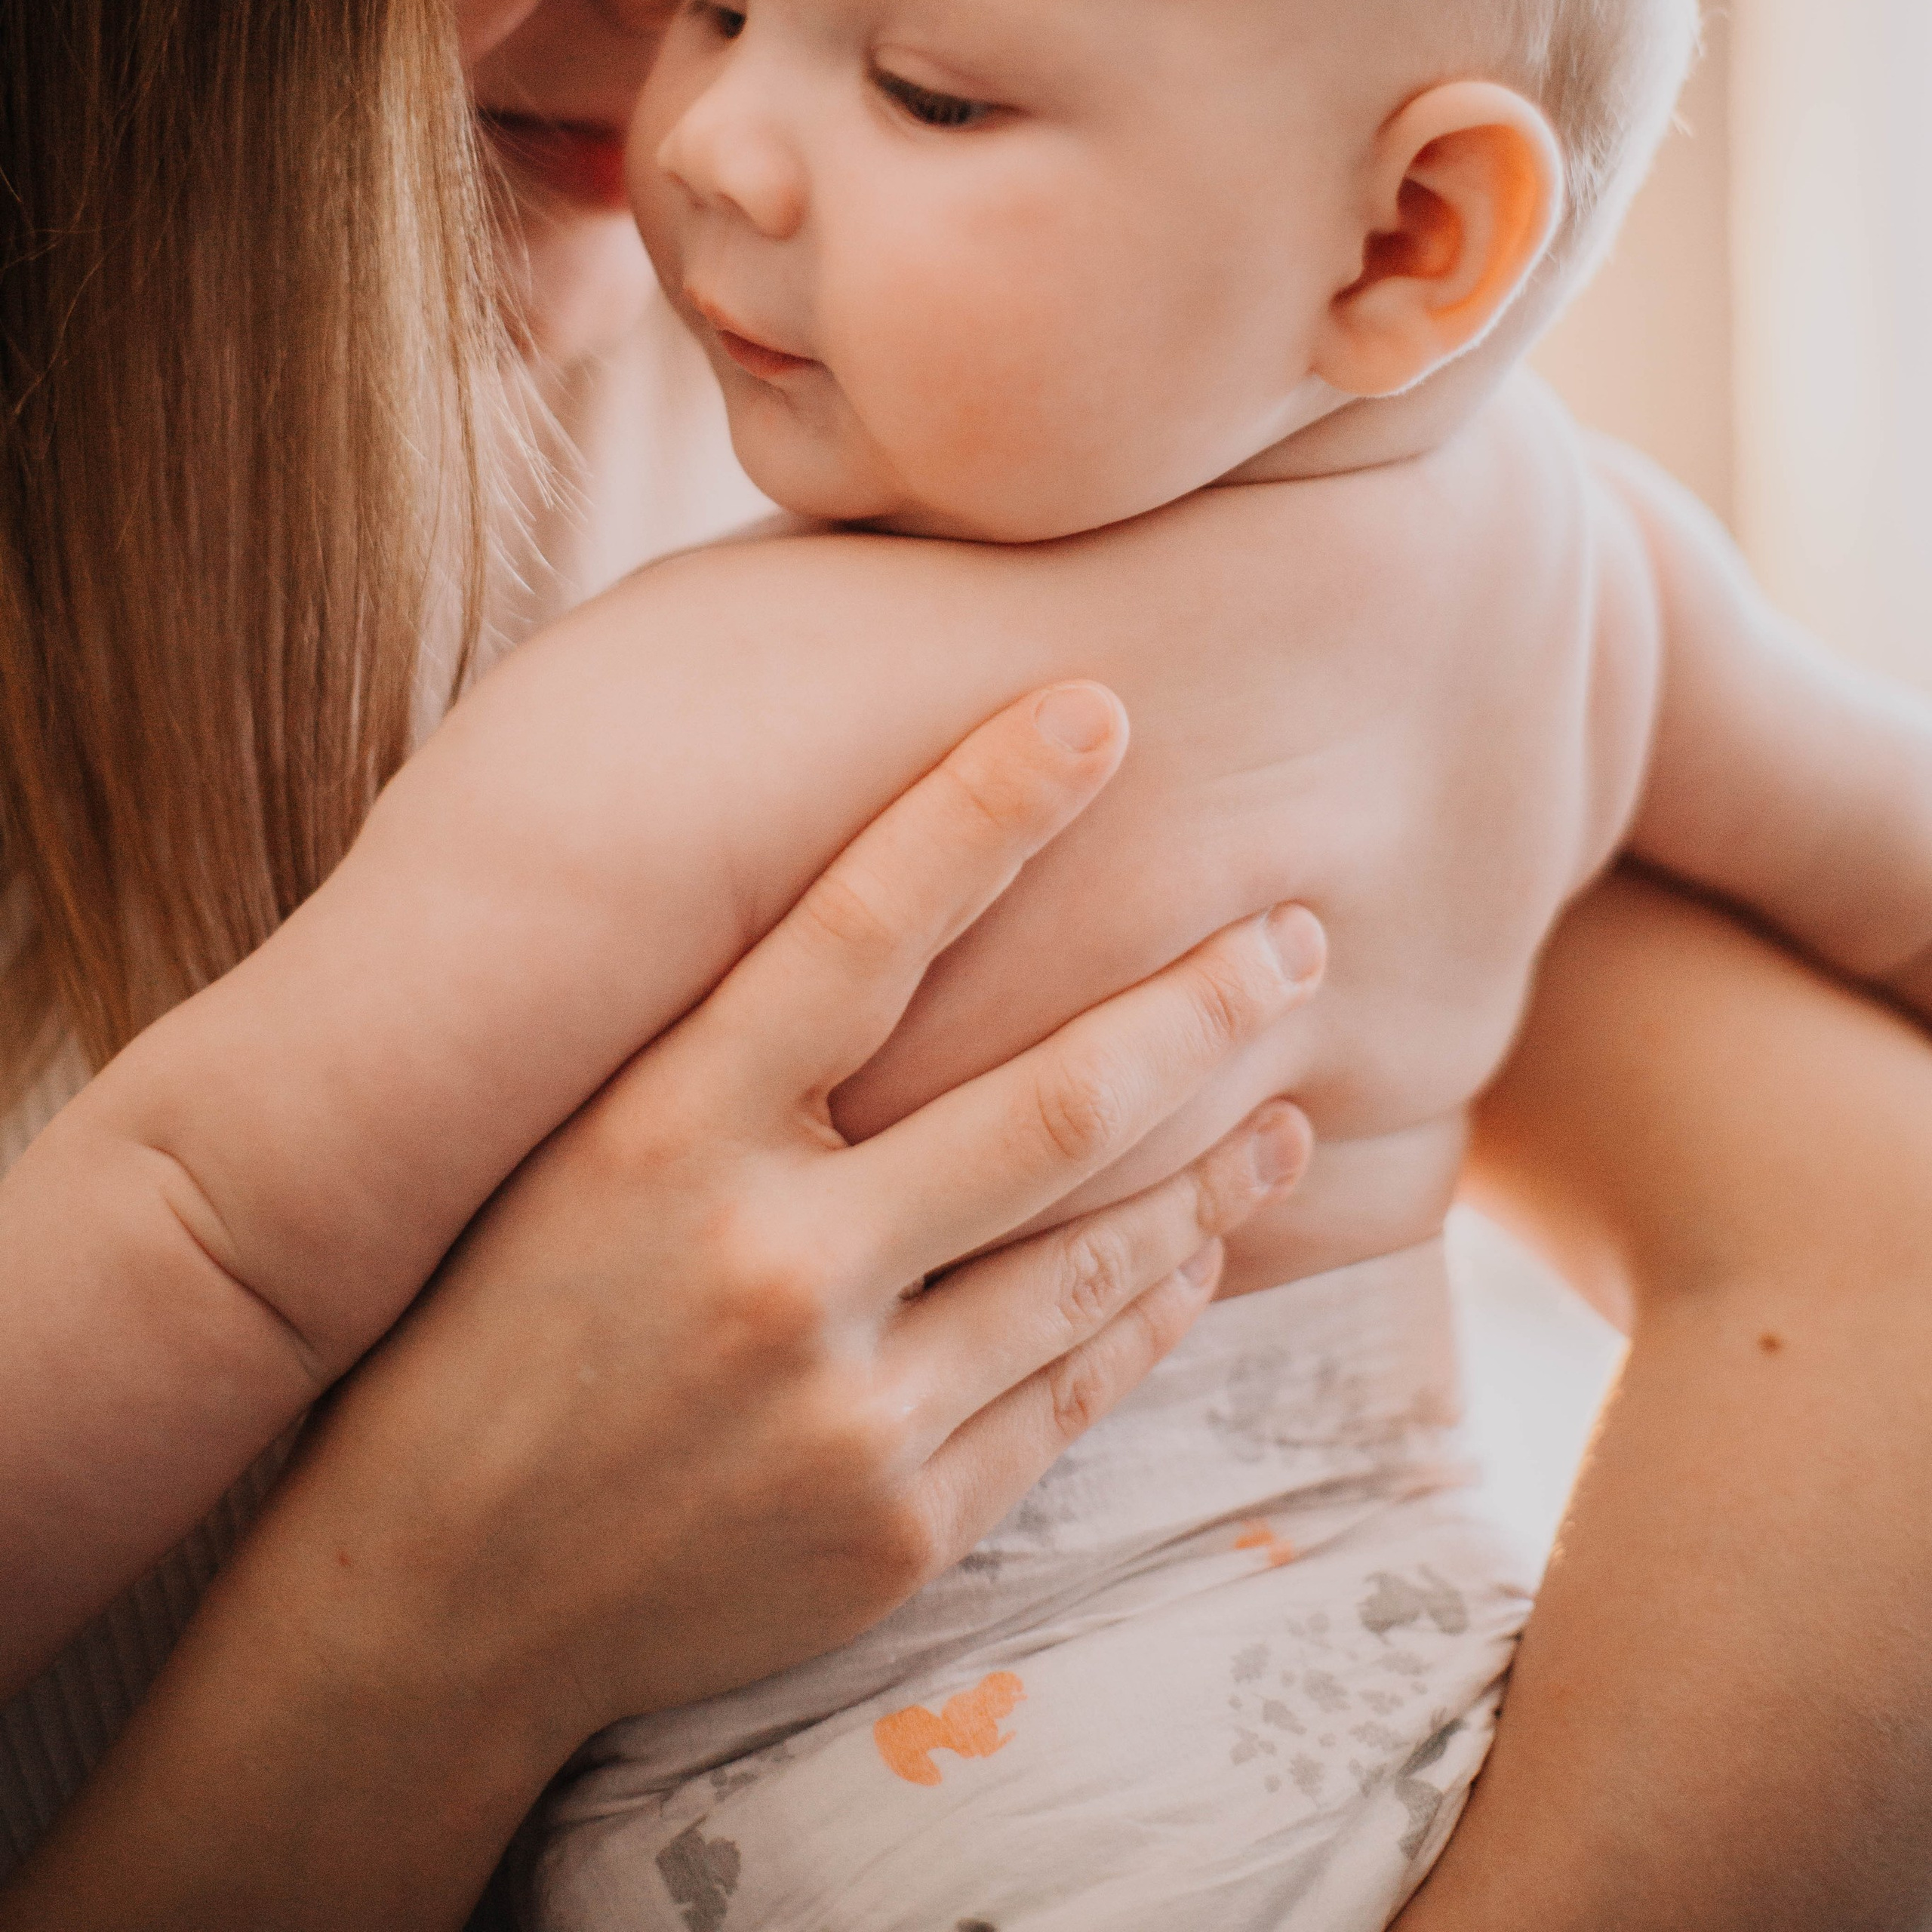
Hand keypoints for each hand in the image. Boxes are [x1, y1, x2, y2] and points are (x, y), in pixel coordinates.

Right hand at [3, 684, 1318, 1930]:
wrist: (432, 1599)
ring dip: (1215, 1167)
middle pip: (1049, 1104)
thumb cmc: (495, 1320)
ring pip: (1092, 1255)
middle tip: (1299, 933)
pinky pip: (1070, 1393)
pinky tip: (1201, 1251)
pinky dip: (1149, 1308)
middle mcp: (768, 1266)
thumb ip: (710, 1029)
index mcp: (663, 1137)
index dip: (985, 808)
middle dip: (1199, 1004)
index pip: (855, 932)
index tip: (1096, 709)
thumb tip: (865, 877)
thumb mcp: (568, 1143)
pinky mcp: (897, 1527)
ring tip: (1293, 1095)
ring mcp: (844, 1413)